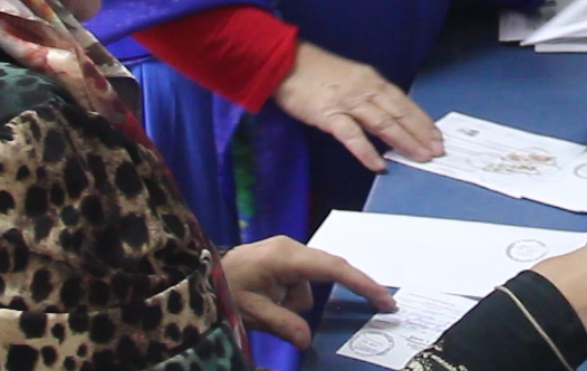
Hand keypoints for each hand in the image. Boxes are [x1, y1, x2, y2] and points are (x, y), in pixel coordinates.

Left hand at [221, 236, 395, 347]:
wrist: (201, 271)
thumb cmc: (225, 288)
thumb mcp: (252, 312)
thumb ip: (284, 325)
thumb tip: (307, 340)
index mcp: (285, 256)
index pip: (333, 269)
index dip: (362, 284)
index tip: (385, 300)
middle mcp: (291, 247)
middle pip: (330, 269)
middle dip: (346, 290)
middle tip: (379, 306)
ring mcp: (287, 250)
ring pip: (311, 281)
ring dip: (298, 302)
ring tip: (267, 310)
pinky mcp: (282, 257)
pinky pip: (301, 280)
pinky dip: (293, 296)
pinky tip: (271, 302)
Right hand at [272, 42, 443, 172]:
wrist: (284, 61)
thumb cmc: (315, 71)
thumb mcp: (350, 78)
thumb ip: (368, 96)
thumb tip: (386, 117)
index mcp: (371, 80)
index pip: (403, 102)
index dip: (421, 119)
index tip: (436, 134)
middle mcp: (365, 89)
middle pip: (399, 113)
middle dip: (421, 132)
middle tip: (437, 149)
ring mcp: (347, 102)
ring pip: (383, 123)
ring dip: (404, 141)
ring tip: (420, 156)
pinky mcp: (328, 115)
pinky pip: (352, 136)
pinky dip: (367, 151)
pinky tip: (379, 165)